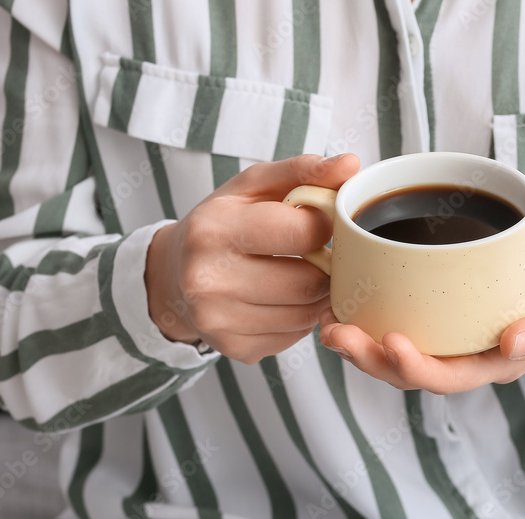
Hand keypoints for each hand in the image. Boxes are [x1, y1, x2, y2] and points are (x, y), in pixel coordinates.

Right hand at [145, 153, 360, 363]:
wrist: (172, 274)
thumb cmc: (223, 223)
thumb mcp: (254, 187)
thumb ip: (304, 171)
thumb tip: (351, 164)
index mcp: (214, 230)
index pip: (302, 232)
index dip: (325, 226)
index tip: (320, 222)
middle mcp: (208, 279)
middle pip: (309, 282)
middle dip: (325, 267)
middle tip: (319, 254)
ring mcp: (219, 320)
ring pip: (307, 314)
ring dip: (317, 295)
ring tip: (303, 274)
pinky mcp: (235, 348)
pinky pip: (294, 336)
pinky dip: (299, 318)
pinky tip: (283, 299)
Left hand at [319, 224, 524, 393]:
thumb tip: (515, 343)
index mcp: (496, 361)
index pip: (450, 377)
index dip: (416, 367)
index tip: (389, 340)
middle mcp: (466, 352)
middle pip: (410, 368)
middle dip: (369, 357)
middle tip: (335, 332)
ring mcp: (449, 330)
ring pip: (396, 347)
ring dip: (358, 340)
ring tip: (326, 320)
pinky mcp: (437, 303)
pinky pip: (398, 315)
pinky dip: (367, 311)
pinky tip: (341, 295)